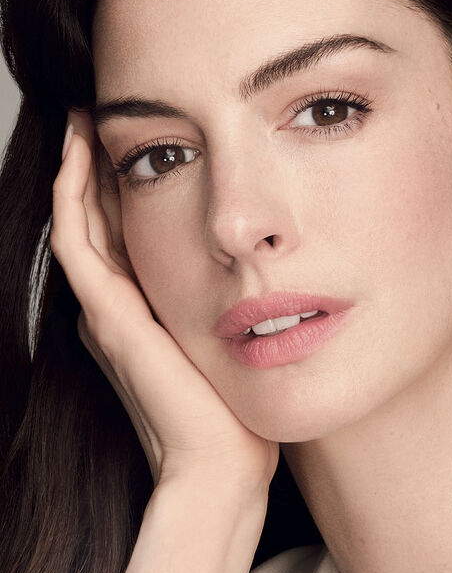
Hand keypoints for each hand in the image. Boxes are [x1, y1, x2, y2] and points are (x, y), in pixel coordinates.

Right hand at [50, 109, 278, 495]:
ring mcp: (107, 310)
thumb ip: (228, 300)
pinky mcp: (109, 318)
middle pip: (96, 218)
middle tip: (94, 114)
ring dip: (76, 171)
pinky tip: (76, 161)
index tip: (134, 135)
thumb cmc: (236, 401)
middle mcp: (118, 304)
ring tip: (81, 123)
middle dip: (94, 166)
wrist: (224, 458)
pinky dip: (71, 201)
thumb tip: (258, 263)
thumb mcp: (232, 334)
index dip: (120, 182)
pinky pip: (77, 245)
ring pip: (79, 223)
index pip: (124, 229)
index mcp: (145, 304)